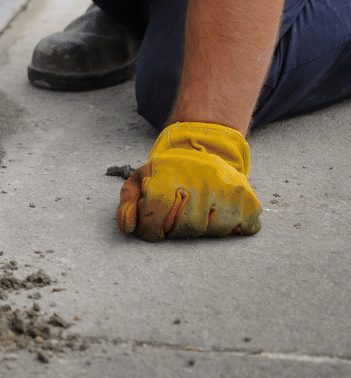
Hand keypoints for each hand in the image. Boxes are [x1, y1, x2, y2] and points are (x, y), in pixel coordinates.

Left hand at [118, 122, 261, 240]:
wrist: (205, 147)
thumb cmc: (169, 170)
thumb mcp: (141, 178)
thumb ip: (129, 202)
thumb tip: (127, 227)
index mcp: (171, 173)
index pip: (156, 214)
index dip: (150, 228)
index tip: (152, 228)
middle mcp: (202, 179)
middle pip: (186, 226)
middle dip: (176, 229)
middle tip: (175, 217)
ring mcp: (229, 189)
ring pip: (214, 231)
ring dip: (203, 229)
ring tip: (197, 211)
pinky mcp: (250, 199)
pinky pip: (244, 228)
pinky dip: (231, 228)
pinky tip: (219, 212)